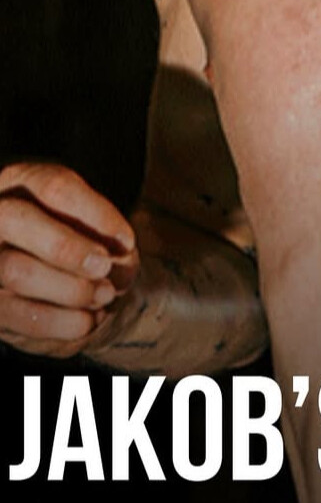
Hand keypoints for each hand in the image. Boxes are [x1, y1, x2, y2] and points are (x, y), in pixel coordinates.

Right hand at [0, 163, 138, 358]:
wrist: (59, 274)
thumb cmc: (82, 238)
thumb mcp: (95, 227)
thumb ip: (105, 235)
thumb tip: (119, 260)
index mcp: (22, 180)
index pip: (55, 186)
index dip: (94, 214)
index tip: (127, 242)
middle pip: (18, 219)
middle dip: (66, 247)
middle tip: (105, 268)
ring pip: (14, 270)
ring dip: (68, 289)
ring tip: (105, 296)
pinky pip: (11, 313)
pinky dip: (56, 322)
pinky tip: (87, 322)